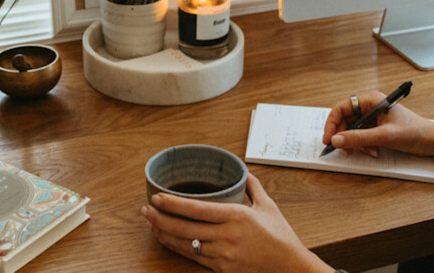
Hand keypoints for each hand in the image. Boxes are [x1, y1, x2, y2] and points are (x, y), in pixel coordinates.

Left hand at [140, 174, 330, 272]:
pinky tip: (167, 240)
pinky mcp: (222, 269)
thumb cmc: (280, 235)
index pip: (197, 210)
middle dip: (160, 219)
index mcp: (236, 216)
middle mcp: (226, 236)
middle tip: (144, 210)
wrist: (290, 267)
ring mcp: (223, 255)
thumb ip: (253, 186)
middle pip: (185, 228)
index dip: (173, 204)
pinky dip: (177, 248)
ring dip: (164, 235)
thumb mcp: (268, 205)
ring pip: (186, 245)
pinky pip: (194, 258)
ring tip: (149, 224)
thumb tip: (243, 170)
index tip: (156, 197)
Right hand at [322, 90, 433, 165]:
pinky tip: (374, 151)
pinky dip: (365, 145)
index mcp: (371, 100)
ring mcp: (374, 117)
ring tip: (368, 151)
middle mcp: (370, 106)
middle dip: (345, 136)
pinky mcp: (379, 127)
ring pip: (354, 129)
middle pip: (346, 120)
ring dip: (357, 142)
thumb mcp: (384, 137)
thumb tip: (336, 140)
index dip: (332, 123)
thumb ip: (358, 138)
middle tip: (344, 150)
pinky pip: (363, 135)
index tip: (328, 139)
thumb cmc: (414, 132)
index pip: (342, 107)